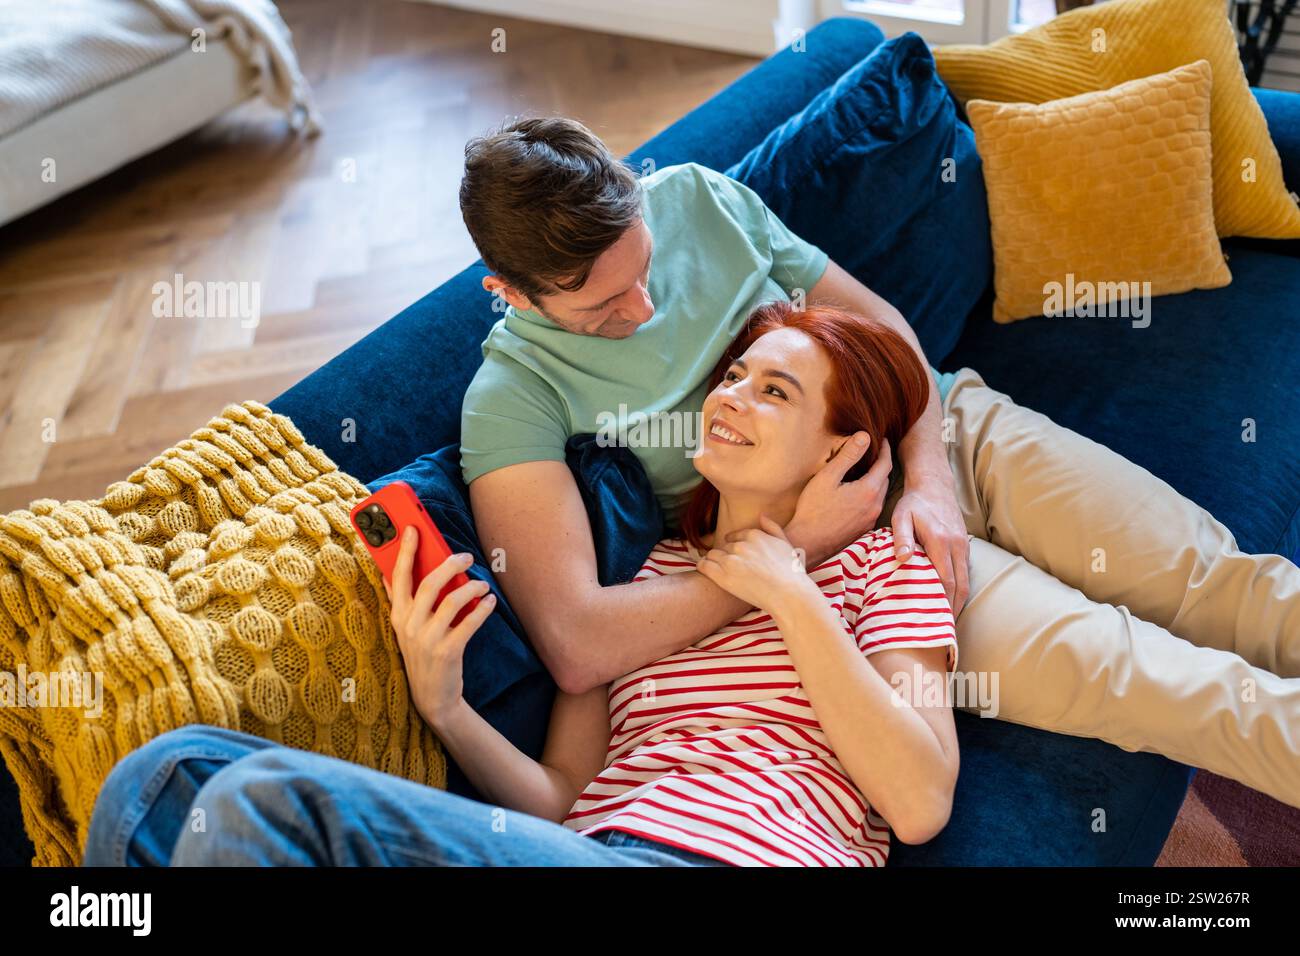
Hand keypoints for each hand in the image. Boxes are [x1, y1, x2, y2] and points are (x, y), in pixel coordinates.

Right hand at [384, 526, 496, 727]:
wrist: (432, 697)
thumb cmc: (422, 655)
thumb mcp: (405, 629)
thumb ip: (402, 602)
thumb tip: (390, 572)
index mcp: (398, 616)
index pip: (398, 576)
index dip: (404, 551)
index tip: (412, 528)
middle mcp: (409, 625)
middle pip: (428, 583)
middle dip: (449, 564)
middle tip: (466, 556)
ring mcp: (427, 639)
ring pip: (451, 601)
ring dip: (471, 587)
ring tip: (483, 584)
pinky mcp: (447, 651)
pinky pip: (469, 622)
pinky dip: (482, 609)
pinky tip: (490, 602)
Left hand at [697, 515, 820, 616]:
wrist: (788, 595)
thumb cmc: (791, 572)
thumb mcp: (786, 544)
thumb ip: (773, 528)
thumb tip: (761, 515)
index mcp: (754, 535)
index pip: (735, 536)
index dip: (734, 546)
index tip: (736, 556)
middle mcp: (741, 545)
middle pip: (724, 547)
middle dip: (726, 555)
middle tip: (731, 568)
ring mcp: (731, 560)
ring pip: (712, 555)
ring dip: (714, 561)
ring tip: (717, 570)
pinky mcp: (723, 576)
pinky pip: (704, 565)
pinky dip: (702, 567)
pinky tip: (705, 570)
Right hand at [781, 433, 892, 565]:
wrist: (808, 543)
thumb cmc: (814, 509)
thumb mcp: (828, 477)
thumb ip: (848, 455)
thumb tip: (864, 436)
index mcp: (869, 490)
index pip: (886, 464)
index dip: (885, 449)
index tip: (881, 439)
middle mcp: (875, 506)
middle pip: (885, 478)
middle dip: (882, 463)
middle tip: (874, 452)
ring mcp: (870, 519)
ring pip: (880, 493)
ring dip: (877, 480)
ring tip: (866, 470)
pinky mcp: (864, 529)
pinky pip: (874, 506)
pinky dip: (871, 494)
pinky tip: (858, 492)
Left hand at [890, 478, 969, 615]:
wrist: (934, 484)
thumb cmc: (914, 503)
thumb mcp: (901, 516)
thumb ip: (901, 538)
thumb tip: (902, 559)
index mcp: (940, 541)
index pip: (945, 579)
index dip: (942, 602)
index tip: (936, 620)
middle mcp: (956, 546)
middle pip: (960, 586)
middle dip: (952, 609)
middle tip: (943, 630)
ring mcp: (963, 546)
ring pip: (965, 581)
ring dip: (958, 601)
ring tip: (947, 621)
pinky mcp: (964, 546)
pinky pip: (965, 572)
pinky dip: (959, 589)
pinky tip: (950, 599)